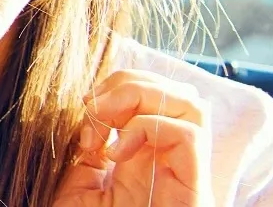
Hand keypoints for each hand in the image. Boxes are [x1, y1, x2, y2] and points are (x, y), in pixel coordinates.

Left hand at [54, 70, 210, 206]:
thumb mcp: (79, 187)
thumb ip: (86, 151)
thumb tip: (82, 116)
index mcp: (145, 155)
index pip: (151, 93)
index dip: (114, 88)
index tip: (81, 116)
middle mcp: (170, 159)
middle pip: (174, 89)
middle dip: (128, 84)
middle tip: (91, 113)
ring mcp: (184, 171)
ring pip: (191, 103)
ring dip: (141, 99)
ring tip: (106, 125)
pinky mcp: (193, 186)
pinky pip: (188, 134)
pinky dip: (148, 129)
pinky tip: (117, 154)